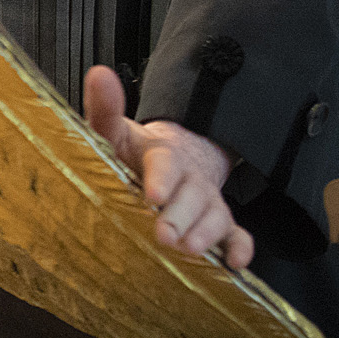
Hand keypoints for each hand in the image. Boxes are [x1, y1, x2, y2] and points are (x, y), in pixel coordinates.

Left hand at [83, 65, 254, 269]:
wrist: (174, 157)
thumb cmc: (137, 151)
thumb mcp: (116, 130)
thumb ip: (105, 108)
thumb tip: (99, 75)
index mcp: (163, 155)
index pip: (165, 164)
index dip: (161, 179)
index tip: (153, 194)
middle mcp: (190, 179)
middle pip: (192, 196)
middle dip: (181, 216)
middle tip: (166, 235)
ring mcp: (207, 201)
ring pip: (216, 216)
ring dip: (206, 233)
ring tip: (190, 249)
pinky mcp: (219, 223)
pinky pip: (236, 235)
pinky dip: (239, 248)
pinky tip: (233, 262)